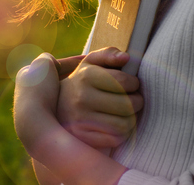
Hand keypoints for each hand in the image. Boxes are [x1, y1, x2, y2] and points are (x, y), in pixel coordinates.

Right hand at [14, 52, 128, 184]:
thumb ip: (108, 55)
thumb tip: (127, 57)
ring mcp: (82, 119)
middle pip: (128, 104)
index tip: (132, 85)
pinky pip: (116, 138)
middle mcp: (82, 97)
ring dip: (131, 119)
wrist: (56, 107)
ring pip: (124, 123)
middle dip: (137, 102)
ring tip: (126, 113)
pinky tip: (116, 125)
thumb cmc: (82, 82)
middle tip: (134, 101)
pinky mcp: (84, 137)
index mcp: (85, 76)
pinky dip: (122, 133)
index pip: (125, 81)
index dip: (134, 84)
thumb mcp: (90, 63)